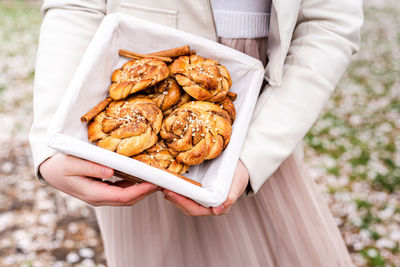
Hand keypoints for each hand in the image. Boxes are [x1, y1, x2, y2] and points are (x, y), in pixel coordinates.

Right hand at [40, 154, 158, 205]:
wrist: (51, 171)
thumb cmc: (60, 165)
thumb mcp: (72, 163)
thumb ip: (90, 167)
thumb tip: (110, 171)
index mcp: (94, 194)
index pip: (123, 197)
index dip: (141, 191)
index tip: (155, 182)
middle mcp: (100, 198)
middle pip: (129, 199)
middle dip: (147, 191)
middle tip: (163, 180)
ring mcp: (102, 195)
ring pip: (127, 196)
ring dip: (143, 189)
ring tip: (157, 177)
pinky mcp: (103, 189)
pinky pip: (123, 190)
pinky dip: (135, 185)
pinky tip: (143, 175)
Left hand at [163, 160, 249, 215]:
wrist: (241, 165)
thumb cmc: (239, 175)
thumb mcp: (237, 184)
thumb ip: (230, 197)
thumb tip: (217, 210)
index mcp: (216, 207)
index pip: (196, 210)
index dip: (183, 203)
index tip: (172, 195)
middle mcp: (207, 205)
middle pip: (187, 206)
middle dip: (174, 198)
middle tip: (164, 188)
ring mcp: (202, 196)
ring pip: (184, 199)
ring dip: (173, 193)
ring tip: (163, 185)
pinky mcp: (198, 188)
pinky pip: (185, 190)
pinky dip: (177, 187)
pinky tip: (169, 182)